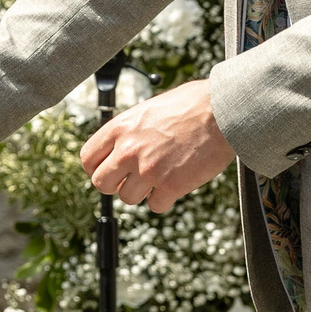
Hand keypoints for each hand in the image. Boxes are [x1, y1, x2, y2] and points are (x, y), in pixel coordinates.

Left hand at [80, 79, 233, 213]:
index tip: (109, 170)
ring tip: (158, 177)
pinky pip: (156, 206)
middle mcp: (128, 150)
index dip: (97, 168)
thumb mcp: (148, 109)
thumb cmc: (190, 105)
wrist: (222, 112)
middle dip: (115, 184)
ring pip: (128, 198)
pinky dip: (164, 199)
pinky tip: (175, 183)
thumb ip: (129, 130)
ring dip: (142, 192)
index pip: (88, 158)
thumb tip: (118, 147)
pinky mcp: (171, 185)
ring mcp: (148, 169)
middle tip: (131, 178)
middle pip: (101, 183)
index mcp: (120, 128)